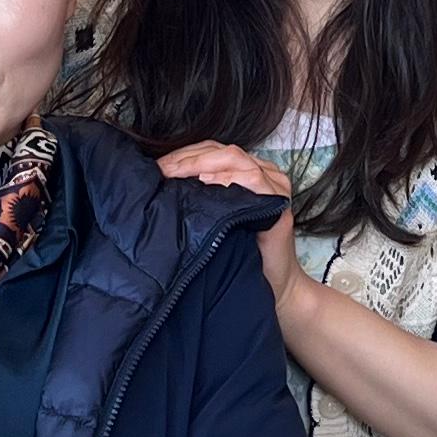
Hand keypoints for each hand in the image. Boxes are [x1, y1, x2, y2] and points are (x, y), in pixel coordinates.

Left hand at [155, 142, 298, 302]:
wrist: (274, 285)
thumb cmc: (242, 253)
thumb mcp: (216, 218)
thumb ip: (201, 196)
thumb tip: (162, 183)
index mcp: (249, 173)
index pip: (213, 150)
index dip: (185, 155)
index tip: (158, 167)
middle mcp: (265, 174)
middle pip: (223, 151)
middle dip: (189, 158)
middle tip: (164, 170)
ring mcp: (275, 188)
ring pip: (237, 159)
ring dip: (203, 164)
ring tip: (179, 174)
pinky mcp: (278, 205)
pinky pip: (253, 179)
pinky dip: (228, 177)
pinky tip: (206, 182)